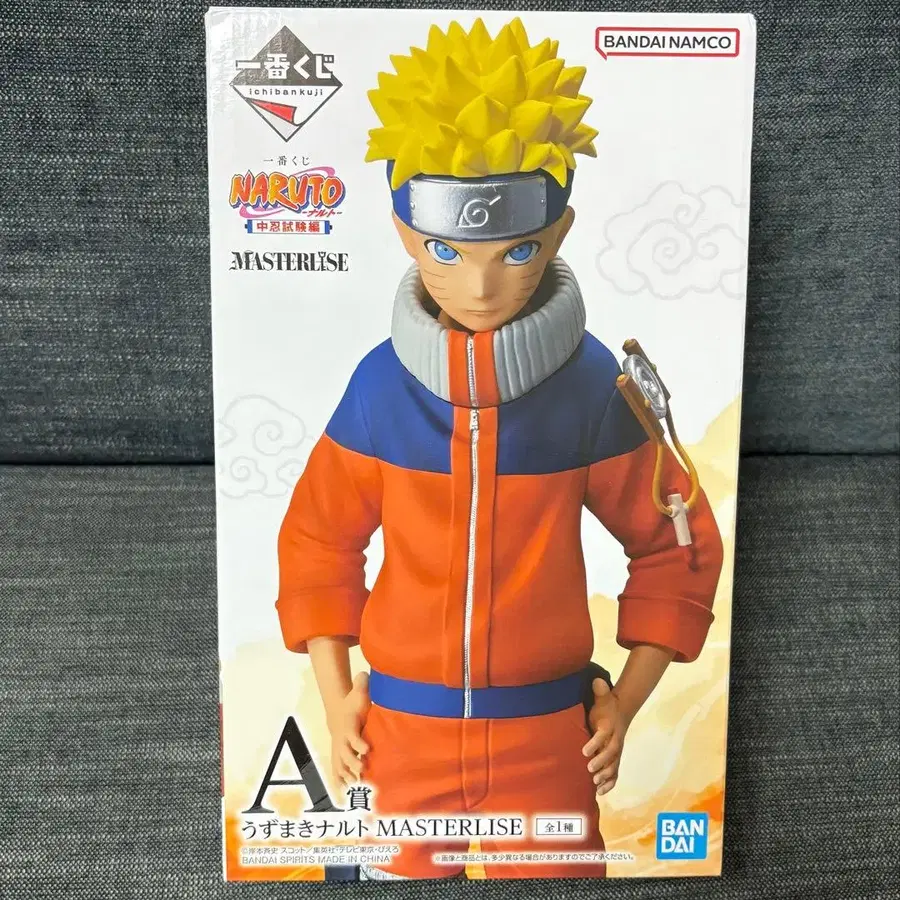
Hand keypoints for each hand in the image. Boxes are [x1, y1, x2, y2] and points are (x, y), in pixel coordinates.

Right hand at [327, 671, 370, 785]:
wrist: (338, 713)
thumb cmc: (352, 704)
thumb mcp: (357, 692)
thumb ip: (362, 683)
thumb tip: (366, 673)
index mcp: (348, 727)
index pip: (352, 736)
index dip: (358, 743)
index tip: (367, 750)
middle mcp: (342, 741)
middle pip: (345, 755)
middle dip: (353, 763)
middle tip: (362, 769)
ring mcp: (339, 751)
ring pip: (340, 766)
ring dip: (348, 776)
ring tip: (356, 786)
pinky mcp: (339, 757)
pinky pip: (337, 772)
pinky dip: (340, 782)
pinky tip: (344, 793)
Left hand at [582, 677, 629, 795]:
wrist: (622, 711)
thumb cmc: (607, 706)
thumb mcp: (604, 697)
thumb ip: (600, 691)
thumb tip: (597, 681)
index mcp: (610, 726)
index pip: (604, 735)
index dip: (595, 742)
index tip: (584, 750)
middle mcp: (616, 740)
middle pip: (611, 753)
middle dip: (601, 762)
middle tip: (589, 770)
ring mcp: (617, 751)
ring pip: (614, 765)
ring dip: (605, 775)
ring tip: (595, 784)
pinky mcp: (616, 758)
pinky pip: (615, 772)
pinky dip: (610, 783)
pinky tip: (601, 792)